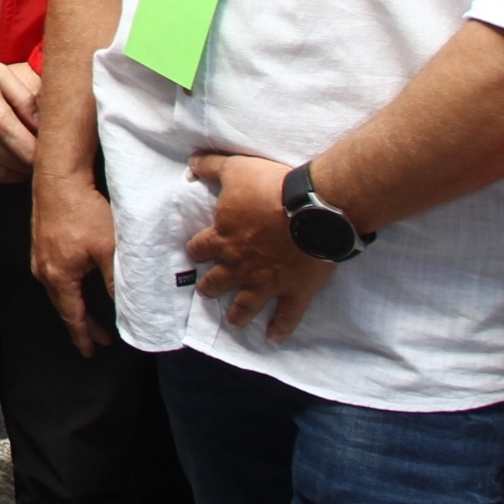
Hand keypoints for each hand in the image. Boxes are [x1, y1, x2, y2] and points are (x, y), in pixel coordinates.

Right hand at [0, 51, 39, 185]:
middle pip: (18, 167)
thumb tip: (44, 124)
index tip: (48, 147)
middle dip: (32, 163)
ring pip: (0, 177)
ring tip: (20, 161)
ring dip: (14, 173)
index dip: (45, 153)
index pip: (32, 153)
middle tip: (36, 153)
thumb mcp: (0, 74)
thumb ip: (26, 100)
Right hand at [31, 169, 115, 356]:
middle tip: (97, 338)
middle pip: (62, 305)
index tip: (92, 351)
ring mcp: (38, 254)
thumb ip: (116, 281)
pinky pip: (52, 273)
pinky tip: (74, 280)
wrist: (59, 179)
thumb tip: (126, 304)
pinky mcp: (40, 241)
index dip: (84, 336)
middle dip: (80, 323)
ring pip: (56, 290)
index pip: (72, 316)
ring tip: (86, 313)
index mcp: (58, 276)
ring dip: (72, 304)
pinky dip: (65, 286)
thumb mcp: (108, 249)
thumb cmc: (82, 211)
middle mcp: (43, 269)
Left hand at [187, 152, 333, 340]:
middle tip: (206, 292)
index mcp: (224, 238)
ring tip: (233, 323)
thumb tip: (190, 165)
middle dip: (210, 287)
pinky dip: (280, 329)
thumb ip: (210, 167)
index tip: (194, 255)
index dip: (196, 251)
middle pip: (218, 281)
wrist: (312, 210)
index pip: (200, 249)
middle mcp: (240, 265)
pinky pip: (286, 317)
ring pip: (246, 304)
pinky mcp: (294, 292)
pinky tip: (274, 338)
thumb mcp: (235, 169)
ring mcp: (267, 282)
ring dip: (238, 315)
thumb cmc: (271, 188)